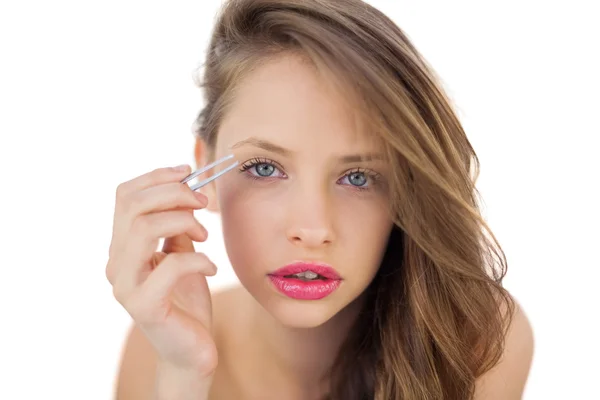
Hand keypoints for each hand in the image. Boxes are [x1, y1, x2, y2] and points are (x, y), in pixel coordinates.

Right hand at [106, 165, 217, 375]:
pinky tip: (211, 268)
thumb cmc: (186, 299)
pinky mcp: (144, 306)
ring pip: (143, 229)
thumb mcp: (181, 251)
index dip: (156, 176)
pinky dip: (199, 259)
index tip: (188, 171)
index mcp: (122, 246)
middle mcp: (115, 263)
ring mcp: (125, 286)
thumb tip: (185, 186)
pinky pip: (170, 266)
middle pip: (133, 206)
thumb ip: (176, 224)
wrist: (192, 348)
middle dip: (174, 194)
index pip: (125, 196)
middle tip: (204, 202)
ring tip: (205, 235)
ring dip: (183, 221)